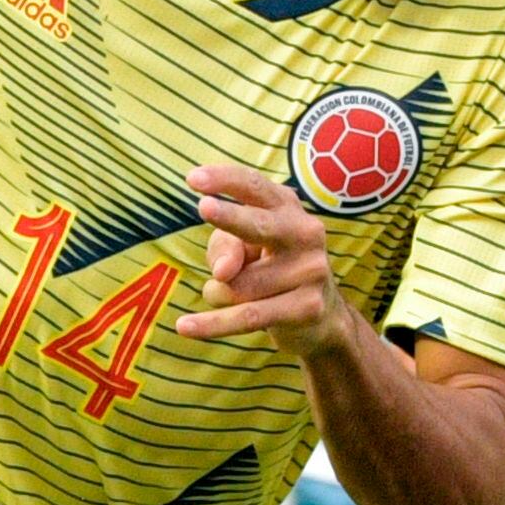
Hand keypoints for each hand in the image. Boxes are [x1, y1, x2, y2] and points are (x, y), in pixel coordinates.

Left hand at [173, 161, 349, 363]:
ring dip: (218, 293)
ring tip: (227, 295)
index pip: (255, 187)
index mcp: (288, 208)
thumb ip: (225, 247)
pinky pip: (247, 316)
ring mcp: (311, 270)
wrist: (320, 317)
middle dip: (231, 218)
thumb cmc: (270, 270)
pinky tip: (184, 326)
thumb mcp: (243, 250)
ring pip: (238, 284)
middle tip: (204, 208)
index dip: (225, 180)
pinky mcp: (307, 307)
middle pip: (258, 226)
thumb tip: (224, 272)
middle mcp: (305, 233)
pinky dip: (212, 324)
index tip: (193, 179)